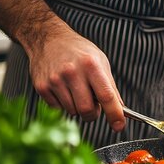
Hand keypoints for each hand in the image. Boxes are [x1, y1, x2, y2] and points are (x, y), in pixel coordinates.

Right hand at [0, 0, 124, 130]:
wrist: (48, 38)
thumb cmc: (77, 51)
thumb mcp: (100, 62)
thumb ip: (110, 87)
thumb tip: (121, 110)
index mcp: (91, 65)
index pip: (106, 96)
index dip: (115, 114)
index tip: (119, 126)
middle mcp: (72, 72)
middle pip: (87, 110)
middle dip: (93, 114)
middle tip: (93, 105)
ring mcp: (55, 80)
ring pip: (72, 112)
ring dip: (77, 107)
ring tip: (76, 90)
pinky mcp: (42, 87)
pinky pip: (58, 109)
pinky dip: (64, 104)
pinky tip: (63, 89)